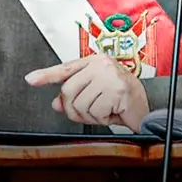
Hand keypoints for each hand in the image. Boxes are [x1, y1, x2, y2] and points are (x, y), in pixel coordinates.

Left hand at [25, 54, 148, 130]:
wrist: (151, 106)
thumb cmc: (123, 99)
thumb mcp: (96, 95)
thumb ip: (76, 96)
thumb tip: (57, 103)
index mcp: (94, 62)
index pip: (65, 68)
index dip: (46, 75)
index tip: (30, 79)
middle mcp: (101, 65)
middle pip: (68, 90)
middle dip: (74, 108)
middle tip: (89, 113)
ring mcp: (109, 76)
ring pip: (80, 103)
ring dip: (90, 116)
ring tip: (104, 112)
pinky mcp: (116, 90)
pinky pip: (95, 111)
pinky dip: (101, 119)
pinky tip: (112, 114)